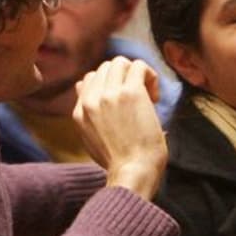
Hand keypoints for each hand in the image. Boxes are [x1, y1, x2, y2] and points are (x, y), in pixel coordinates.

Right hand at [74, 57, 167, 198]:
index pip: (90, 80)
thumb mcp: (91, 137)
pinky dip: (150, 76)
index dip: (111, 87)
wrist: (132, 173)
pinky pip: (139, 66)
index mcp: (79, 111)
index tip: (125, 106)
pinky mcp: (130, 92)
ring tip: (148, 97)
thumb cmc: (120, 162)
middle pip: (105, 68)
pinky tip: (155, 97)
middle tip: (140, 101)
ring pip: (120, 62)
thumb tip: (83, 85)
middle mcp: (90, 99)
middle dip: (124, 79)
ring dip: (137, 75)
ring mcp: (109, 94)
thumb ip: (88, 113)